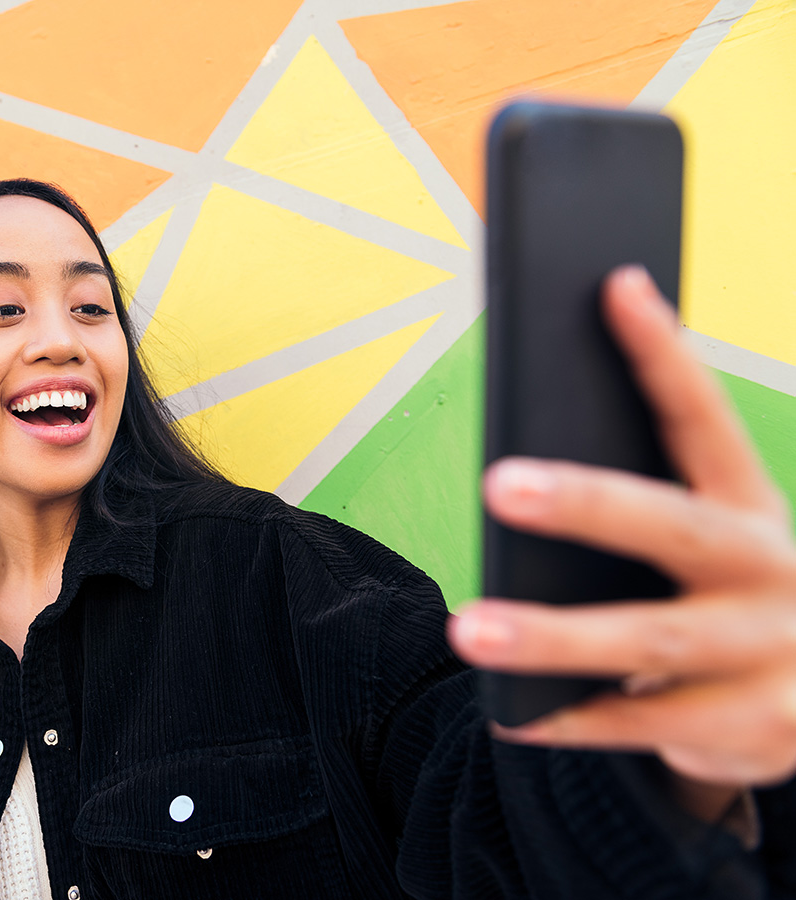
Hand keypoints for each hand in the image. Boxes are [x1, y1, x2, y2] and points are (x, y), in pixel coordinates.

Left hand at [448, 266, 795, 795]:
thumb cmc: (729, 594)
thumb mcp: (710, 540)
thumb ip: (644, 503)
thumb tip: (522, 468)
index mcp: (754, 506)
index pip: (706, 418)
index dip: (662, 353)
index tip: (616, 285)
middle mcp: (772, 569)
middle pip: (674, 528)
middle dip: (587, 503)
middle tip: (498, 484)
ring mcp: (772, 652)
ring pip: (649, 642)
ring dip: (553, 636)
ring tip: (468, 629)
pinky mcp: (757, 725)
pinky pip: (644, 727)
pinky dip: (571, 720)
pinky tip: (511, 713)